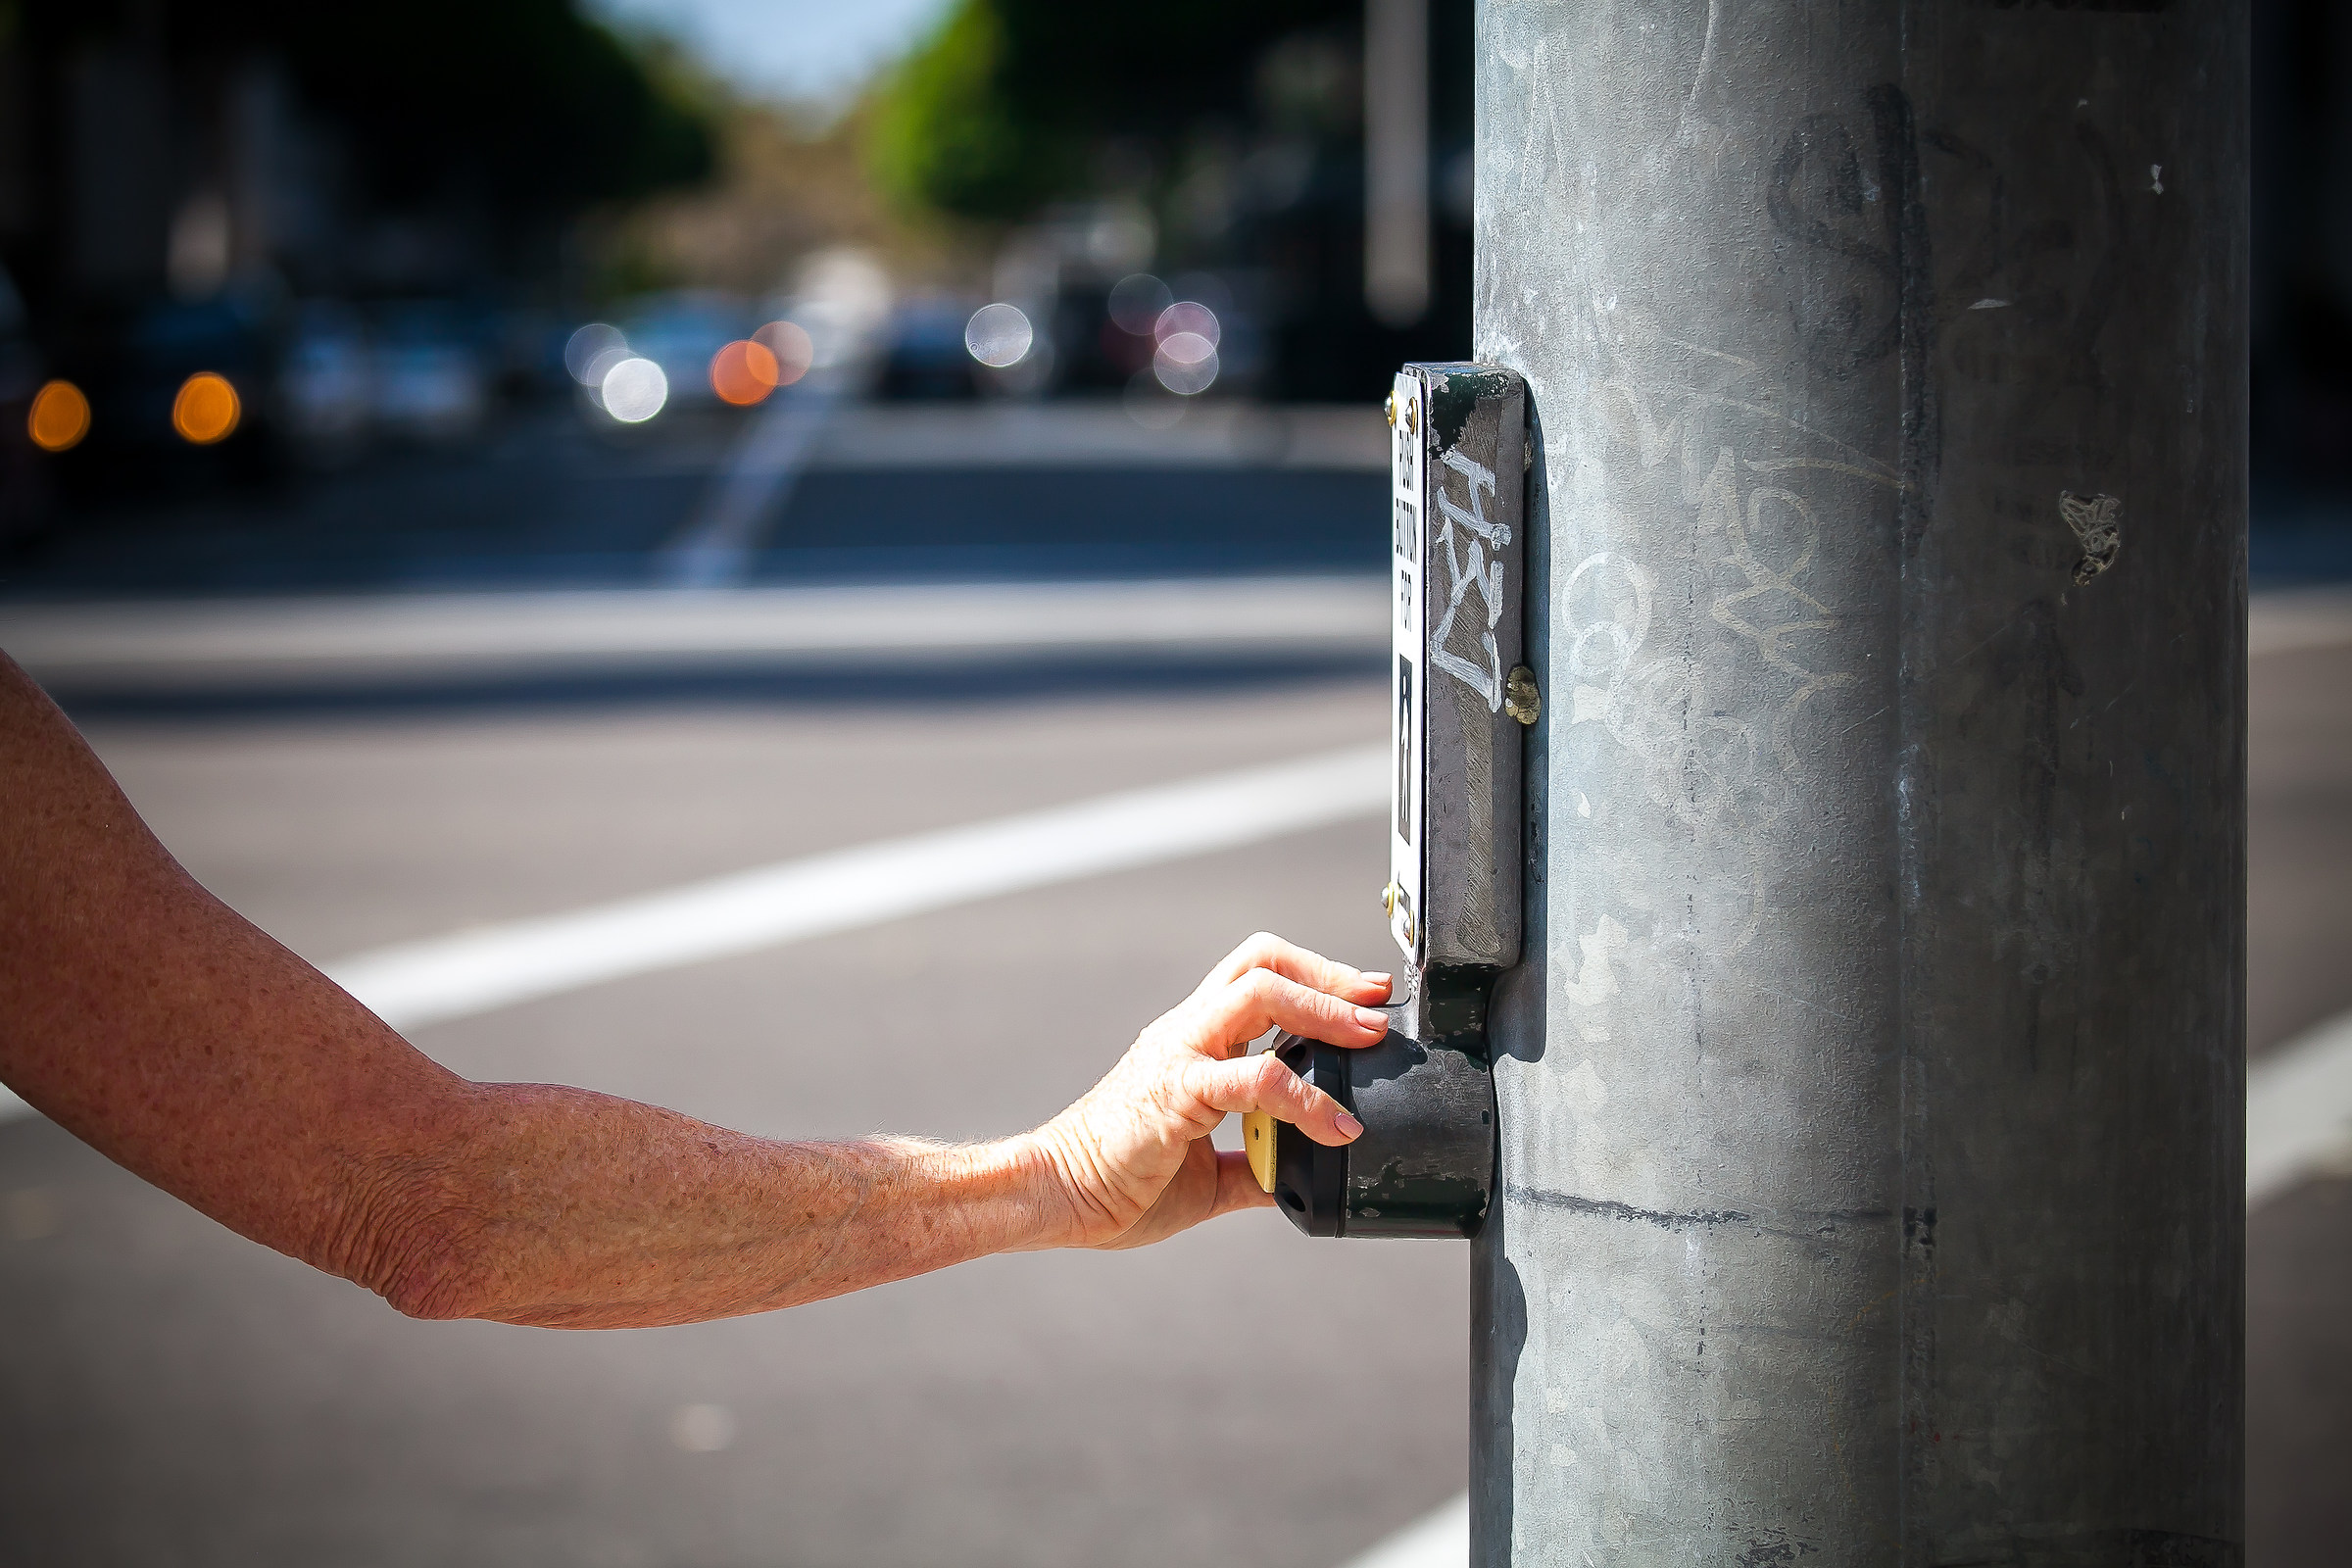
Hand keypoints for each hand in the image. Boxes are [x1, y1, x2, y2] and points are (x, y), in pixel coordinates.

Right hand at [1017, 933, 1392, 1250]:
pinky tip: (1334, 1126)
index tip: (1364, 1001)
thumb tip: (1299, 1178)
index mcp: (1192, 1042)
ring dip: (1325, 1011)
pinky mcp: (1176, 1091)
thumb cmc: (1117, 1185)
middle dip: (1329, 977)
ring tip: (1368, 1041)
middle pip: (1262, 961)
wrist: (1057, 1198)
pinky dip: (1306, 1097)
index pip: (1257, 977)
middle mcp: (1186, 1032)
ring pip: (1259, 992)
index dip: (1315, 978)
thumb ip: (1253, 1167)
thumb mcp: (1208, 1178)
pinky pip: (1254, 1077)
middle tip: (1377, 1005)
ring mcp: (1179, 1054)